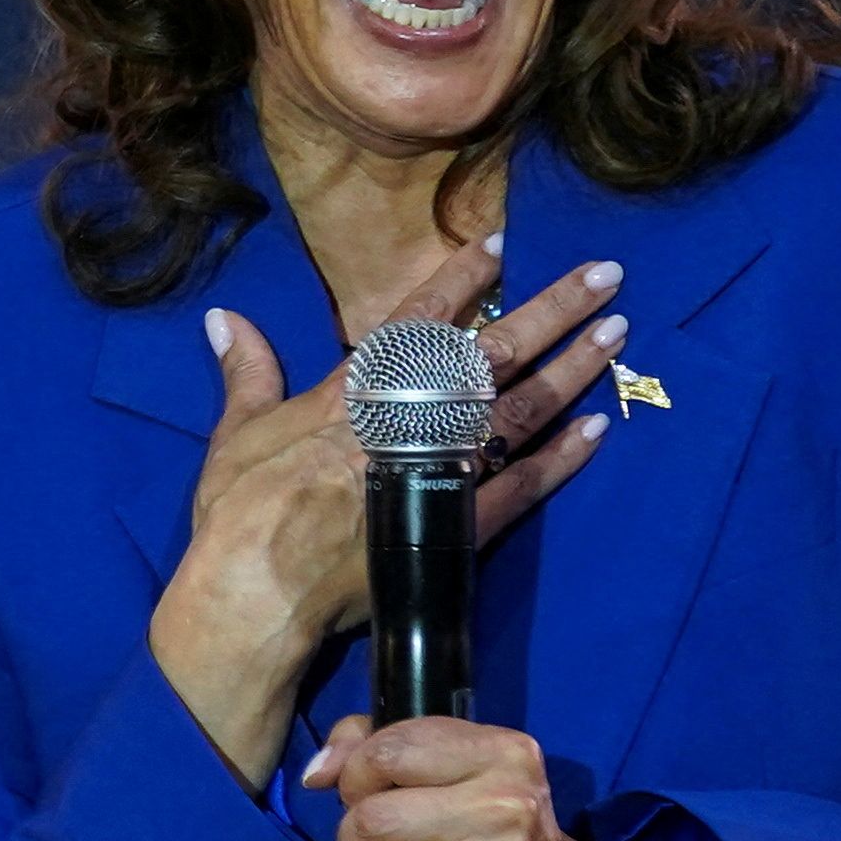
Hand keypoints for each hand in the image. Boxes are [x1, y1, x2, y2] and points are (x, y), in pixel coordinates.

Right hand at [147, 248, 629, 784]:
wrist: (256, 596)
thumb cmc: (239, 514)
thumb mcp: (236, 433)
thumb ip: (246, 373)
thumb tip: (224, 318)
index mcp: (352, 393)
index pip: (418, 321)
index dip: (461, 280)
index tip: (502, 244)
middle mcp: (407, 422)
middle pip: (493, 354)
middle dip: (552, 310)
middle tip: (604, 274)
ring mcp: (439, 474)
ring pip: (520, 410)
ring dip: (572, 369)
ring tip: (617, 333)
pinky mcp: (459, 530)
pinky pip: (522, 485)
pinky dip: (562, 457)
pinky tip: (597, 428)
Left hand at [305, 714, 685, 840]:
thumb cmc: (498, 831)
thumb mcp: (460, 768)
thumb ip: (381, 745)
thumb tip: (318, 771)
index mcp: (503, 754)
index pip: (388, 751)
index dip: (355, 776)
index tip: (362, 794)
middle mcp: (508, 807)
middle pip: (372, 817)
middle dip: (354, 836)